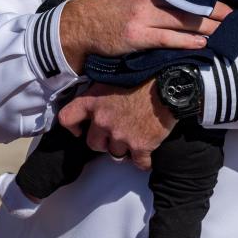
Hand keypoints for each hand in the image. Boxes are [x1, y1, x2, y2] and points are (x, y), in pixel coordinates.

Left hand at [57, 79, 174, 170]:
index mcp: (92, 101)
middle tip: (114, 134)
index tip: (80, 130)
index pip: (67, 118)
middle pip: (93, 143)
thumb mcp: (113, 75)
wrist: (170, 82)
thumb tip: (96, 99)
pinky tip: (146, 157)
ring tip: (132, 139)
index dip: (73, 127)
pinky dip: (143, 161)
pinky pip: (139, 163)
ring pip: (115, 154)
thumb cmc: (143, 74)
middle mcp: (102, 120)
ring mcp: (121, 135)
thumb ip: (100, 92)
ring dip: (123, 149)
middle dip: (103, 141)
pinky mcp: (141, 146)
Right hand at [60, 0, 230, 72]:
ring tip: (227, 29)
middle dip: (214, 9)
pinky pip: (168, 39)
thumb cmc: (100, 8)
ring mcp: (141, 18)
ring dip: (208, 25)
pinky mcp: (137, 37)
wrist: (77, 25)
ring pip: (183, 20)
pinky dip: (187, 41)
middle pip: (188, 2)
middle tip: (236, 13)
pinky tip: (203, 43)